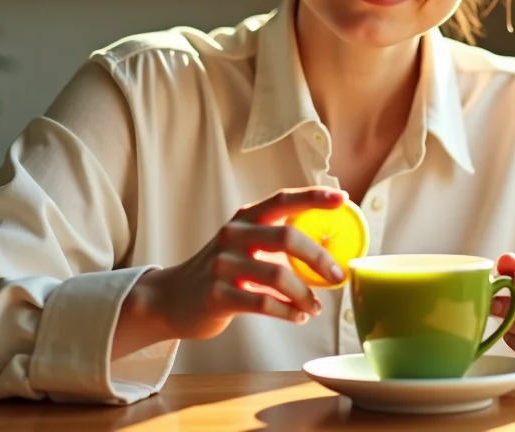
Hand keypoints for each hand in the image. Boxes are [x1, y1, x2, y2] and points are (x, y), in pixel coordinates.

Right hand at [116, 187, 347, 350]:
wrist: (172, 298)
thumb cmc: (221, 272)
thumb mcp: (244, 246)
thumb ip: (276, 243)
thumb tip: (328, 252)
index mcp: (244, 218)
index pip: (282, 200)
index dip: (313, 197)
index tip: (343, 199)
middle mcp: (233, 235)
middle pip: (286, 238)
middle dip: (318, 257)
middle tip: (337, 276)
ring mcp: (222, 265)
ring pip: (278, 276)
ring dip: (305, 295)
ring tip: (315, 308)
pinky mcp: (217, 295)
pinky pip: (263, 304)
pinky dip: (288, 312)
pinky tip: (297, 317)